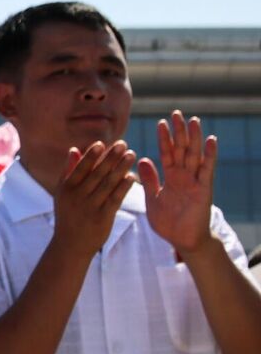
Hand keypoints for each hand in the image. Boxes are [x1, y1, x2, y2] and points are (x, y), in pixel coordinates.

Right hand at [51, 141, 138, 258]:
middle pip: (97, 173)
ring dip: (121, 168)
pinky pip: (115, 198)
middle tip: (123, 144)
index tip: (102, 143)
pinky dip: (124, 186)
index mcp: (66, 189)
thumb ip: (68, 171)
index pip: (81, 168)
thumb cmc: (68, 215)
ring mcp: (90, 207)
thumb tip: (74, 149)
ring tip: (132, 154)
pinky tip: (132, 176)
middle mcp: (77, 197)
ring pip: (108, 184)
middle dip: (111, 157)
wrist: (71, 245)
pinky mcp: (103, 217)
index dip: (91, 156)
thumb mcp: (62, 194)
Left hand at [140, 109, 218, 257]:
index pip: (167, 153)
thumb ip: (150, 180)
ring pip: (194, 155)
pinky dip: (209, 155)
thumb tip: (143, 159)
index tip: (161, 122)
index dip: (164, 138)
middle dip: (179, 132)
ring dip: (194, 138)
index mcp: (170, 177)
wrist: (183, 240)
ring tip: (193, 120)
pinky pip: (207, 170)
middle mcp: (184, 176)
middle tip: (176, 112)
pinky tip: (211, 140)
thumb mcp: (153, 198)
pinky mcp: (204, 189)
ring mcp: (195, 181)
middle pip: (182, 149)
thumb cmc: (169, 222)